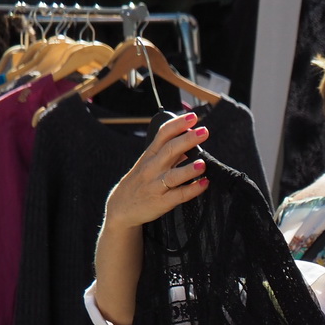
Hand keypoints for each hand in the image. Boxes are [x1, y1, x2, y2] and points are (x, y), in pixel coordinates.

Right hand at [103, 112, 209, 230]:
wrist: (120, 207)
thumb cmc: (139, 182)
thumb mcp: (148, 163)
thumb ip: (168, 153)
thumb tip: (190, 141)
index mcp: (150, 155)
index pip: (163, 135)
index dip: (177, 125)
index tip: (192, 117)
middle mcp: (152, 168)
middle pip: (169, 151)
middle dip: (187, 140)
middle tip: (204, 132)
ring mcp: (156, 185)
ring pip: (173, 175)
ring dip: (188, 169)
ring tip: (202, 163)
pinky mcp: (161, 202)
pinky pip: (178, 195)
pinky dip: (192, 190)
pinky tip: (204, 184)